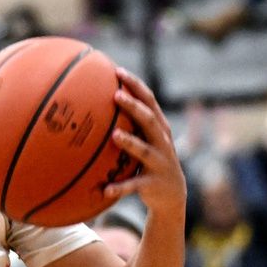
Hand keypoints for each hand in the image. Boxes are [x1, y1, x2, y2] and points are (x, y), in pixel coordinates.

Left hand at [104, 68, 186, 217]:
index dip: (135, 85)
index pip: (149, 100)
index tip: (118, 71)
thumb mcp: (145, 140)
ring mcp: (158, 162)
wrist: (171, 195)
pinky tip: (105, 190)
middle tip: (115, 95)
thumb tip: (95, 104)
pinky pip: (134, 185)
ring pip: (144, 150)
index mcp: (159, 127)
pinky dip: (120, 188)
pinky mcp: (152, 183)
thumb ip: (130, 123)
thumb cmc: (150, 161)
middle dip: (134, 106)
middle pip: (149, 120)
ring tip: (115, 135)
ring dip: (130, 142)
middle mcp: (162, 141)